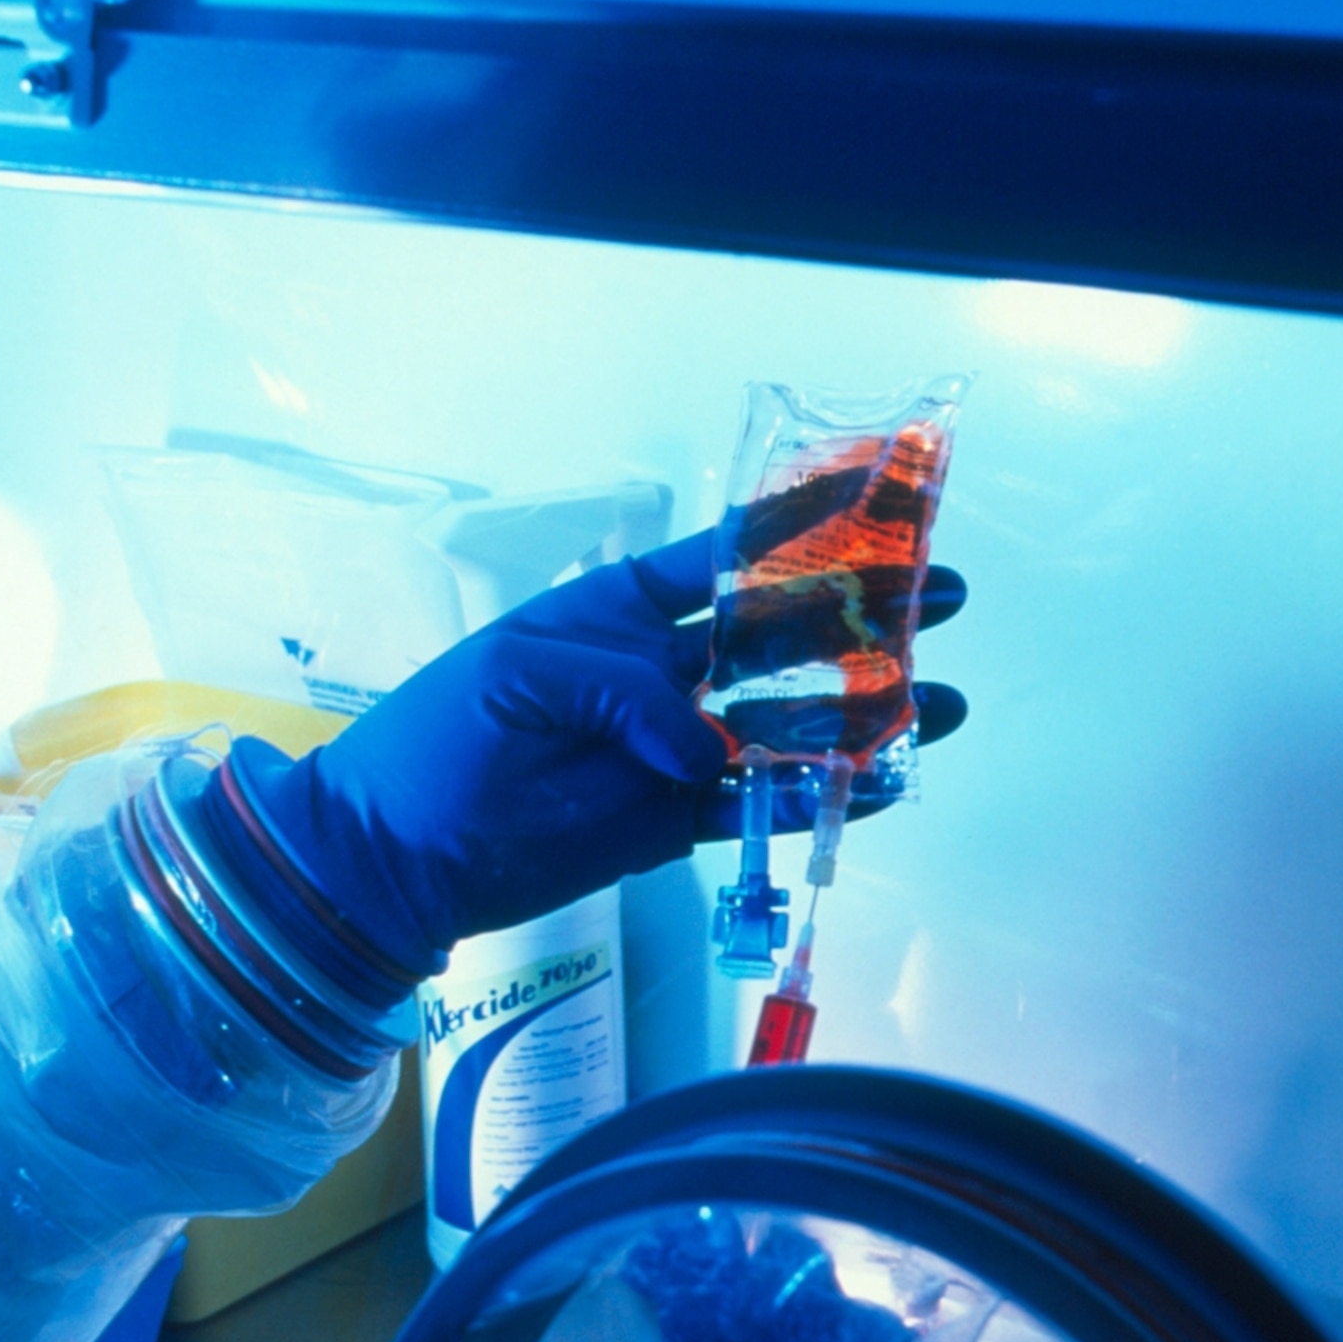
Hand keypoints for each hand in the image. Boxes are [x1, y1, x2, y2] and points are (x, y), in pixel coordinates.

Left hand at [226, 530, 966, 977]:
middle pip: (782, 635)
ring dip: (866, 712)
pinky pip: (761, 805)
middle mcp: (662, 673)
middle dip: (864, 614)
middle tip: (946, 596)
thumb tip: (705, 750)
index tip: (877, 490)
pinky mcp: (673, 822)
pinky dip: (822, 797)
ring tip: (945, 703)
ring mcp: (675, 749)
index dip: (799, 523)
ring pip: (789, 723)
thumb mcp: (518, 679)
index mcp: (620, 613)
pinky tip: (884, 783)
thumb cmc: (440, 741)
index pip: (725, 555)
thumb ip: (619, 694)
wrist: (396, 850)